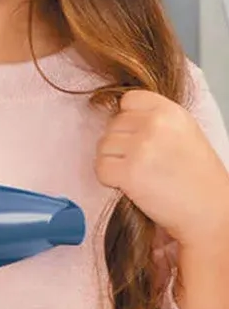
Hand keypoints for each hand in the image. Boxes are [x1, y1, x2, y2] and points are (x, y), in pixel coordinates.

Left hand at [95, 90, 228, 247]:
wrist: (207, 209)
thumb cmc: (195, 175)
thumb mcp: (183, 132)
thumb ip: (155, 119)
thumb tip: (121, 117)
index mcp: (171, 111)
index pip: (129, 100)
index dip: (127, 119)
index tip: (137, 136)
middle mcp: (155, 124)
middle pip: (112, 125)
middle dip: (119, 144)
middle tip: (140, 162)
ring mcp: (141, 147)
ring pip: (102, 146)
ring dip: (112, 161)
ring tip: (136, 173)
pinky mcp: (128, 172)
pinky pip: (100, 168)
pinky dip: (109, 179)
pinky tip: (129, 184)